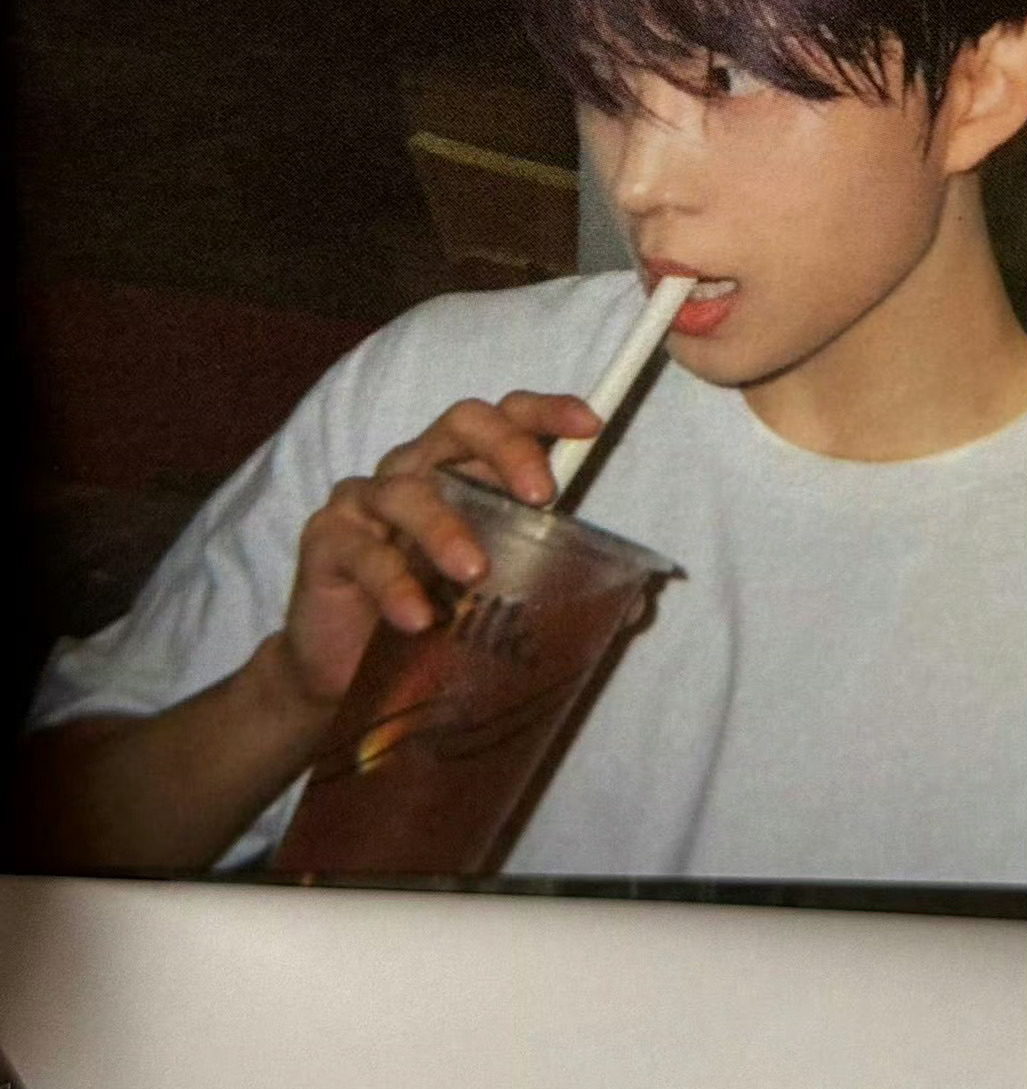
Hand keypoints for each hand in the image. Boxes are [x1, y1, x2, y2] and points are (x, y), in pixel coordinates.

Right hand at [276, 392, 601, 706]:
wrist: (346, 677)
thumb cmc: (432, 620)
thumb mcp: (498, 600)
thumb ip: (557, 589)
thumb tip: (636, 607)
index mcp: (465, 472)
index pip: (506, 417)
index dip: (546, 411)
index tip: (590, 424)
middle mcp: (417, 470)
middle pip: (460, 424)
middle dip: (506, 448)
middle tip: (541, 496)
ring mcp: (367, 502)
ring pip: (408, 488)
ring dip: (445, 527)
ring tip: (475, 572)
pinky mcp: (328, 542)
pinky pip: (362, 551)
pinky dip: (393, 582)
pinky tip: (419, 617)